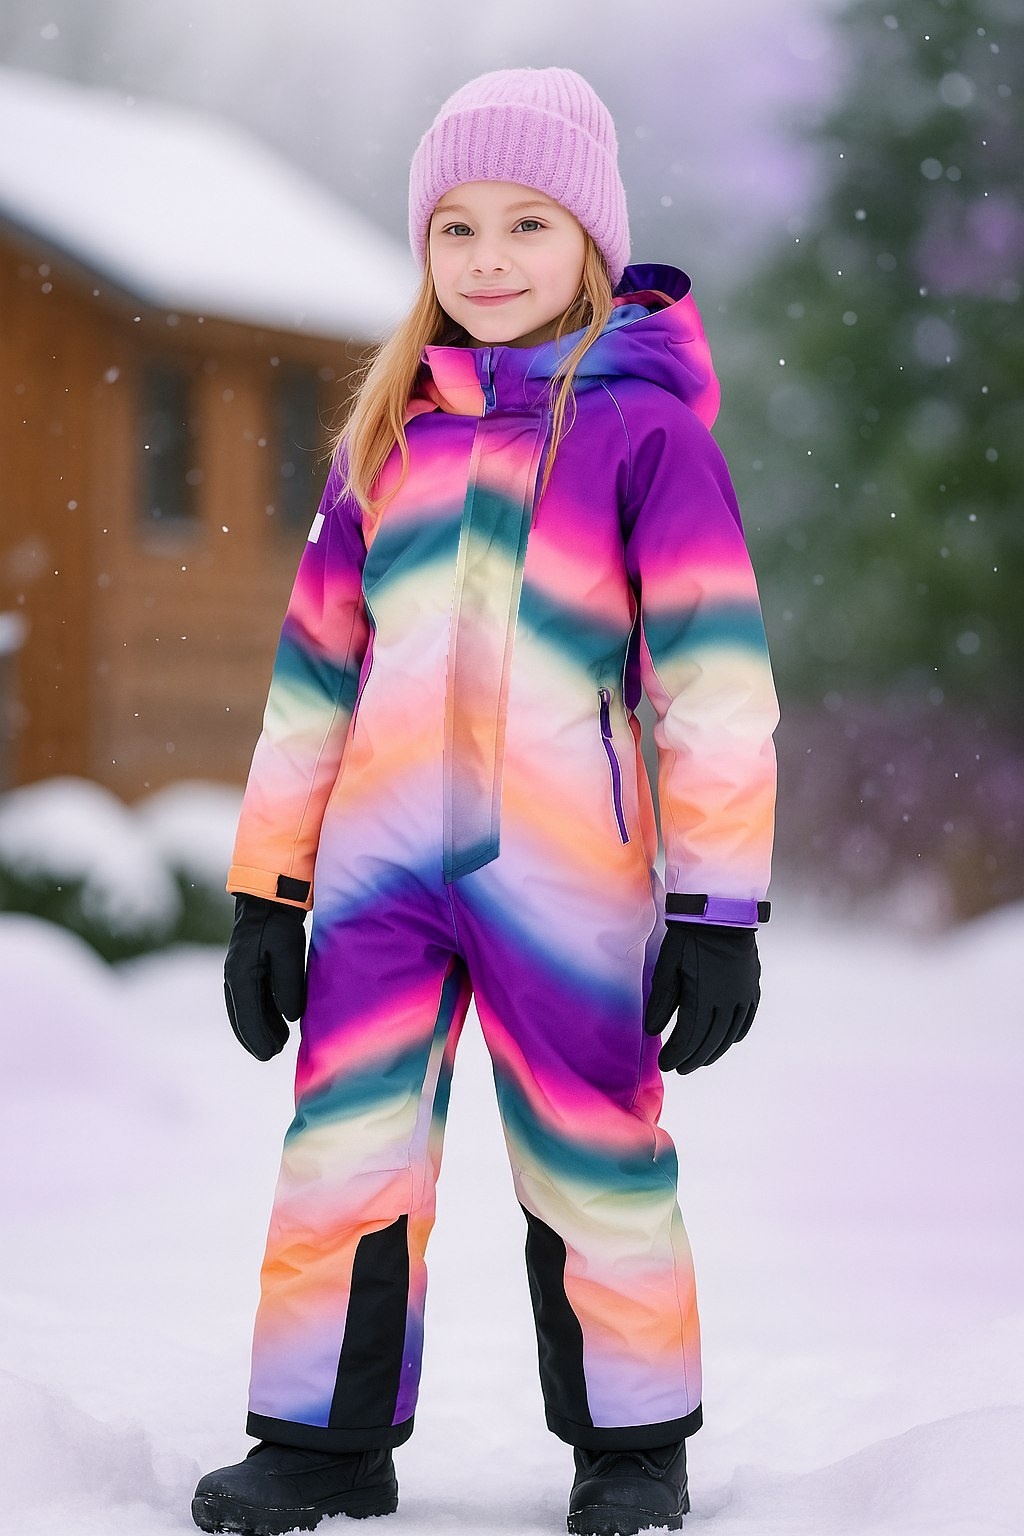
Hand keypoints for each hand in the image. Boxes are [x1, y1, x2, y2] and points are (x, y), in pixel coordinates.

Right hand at [223, 894, 307, 1060]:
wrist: (266, 899)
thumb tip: (290, 1016)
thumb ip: (288, 985)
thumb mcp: (289, 952)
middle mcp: (233, 977)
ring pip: (244, 1010)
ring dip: (258, 1027)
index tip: (271, 1054)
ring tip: (278, 1043)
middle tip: (273, 1054)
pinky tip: (276, 1023)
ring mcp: (237, 973)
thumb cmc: (279, 924)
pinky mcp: (245, 969)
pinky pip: (248, 999)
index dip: (259, 1038)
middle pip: (241, 1017)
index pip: (247, 1016)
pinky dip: (259, 1014)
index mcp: (241, 975)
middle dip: (256, 1038)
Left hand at [644, 922, 760, 1073]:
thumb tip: (654, 1030)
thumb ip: (662, 1001)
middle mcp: (727, 1001)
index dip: (678, 1054)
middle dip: (694, 1058)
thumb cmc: (687, 937)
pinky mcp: (751, 986)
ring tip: (700, 1061)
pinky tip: (728, 1041)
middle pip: (711, 1040)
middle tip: (681, 1068)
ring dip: (715, 1051)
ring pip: (730, 1034)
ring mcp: (743, 995)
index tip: (666, 1064)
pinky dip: (736, 1033)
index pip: (690, 1037)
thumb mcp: (667, 967)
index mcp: (704, 997)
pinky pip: (746, 1018)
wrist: (719, 911)